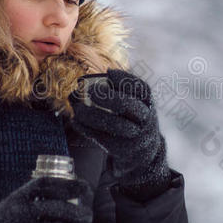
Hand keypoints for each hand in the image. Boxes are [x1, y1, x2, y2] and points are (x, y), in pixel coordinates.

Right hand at [0, 176, 95, 222]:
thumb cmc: (12, 219)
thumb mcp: (20, 199)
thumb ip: (42, 194)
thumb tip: (79, 190)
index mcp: (21, 197)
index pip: (48, 185)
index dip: (69, 185)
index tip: (85, 188)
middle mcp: (24, 212)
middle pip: (59, 210)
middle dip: (80, 213)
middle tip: (89, 216)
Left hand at [68, 69, 170, 194]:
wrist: (143, 150)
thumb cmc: (130, 119)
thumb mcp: (130, 105)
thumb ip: (109, 94)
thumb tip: (75, 93)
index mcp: (147, 102)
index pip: (140, 88)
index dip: (124, 79)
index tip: (108, 73)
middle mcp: (145, 117)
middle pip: (128, 105)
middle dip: (107, 97)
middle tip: (90, 91)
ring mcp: (136, 135)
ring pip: (115, 124)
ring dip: (93, 115)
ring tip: (78, 109)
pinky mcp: (123, 148)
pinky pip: (103, 138)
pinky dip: (87, 128)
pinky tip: (76, 121)